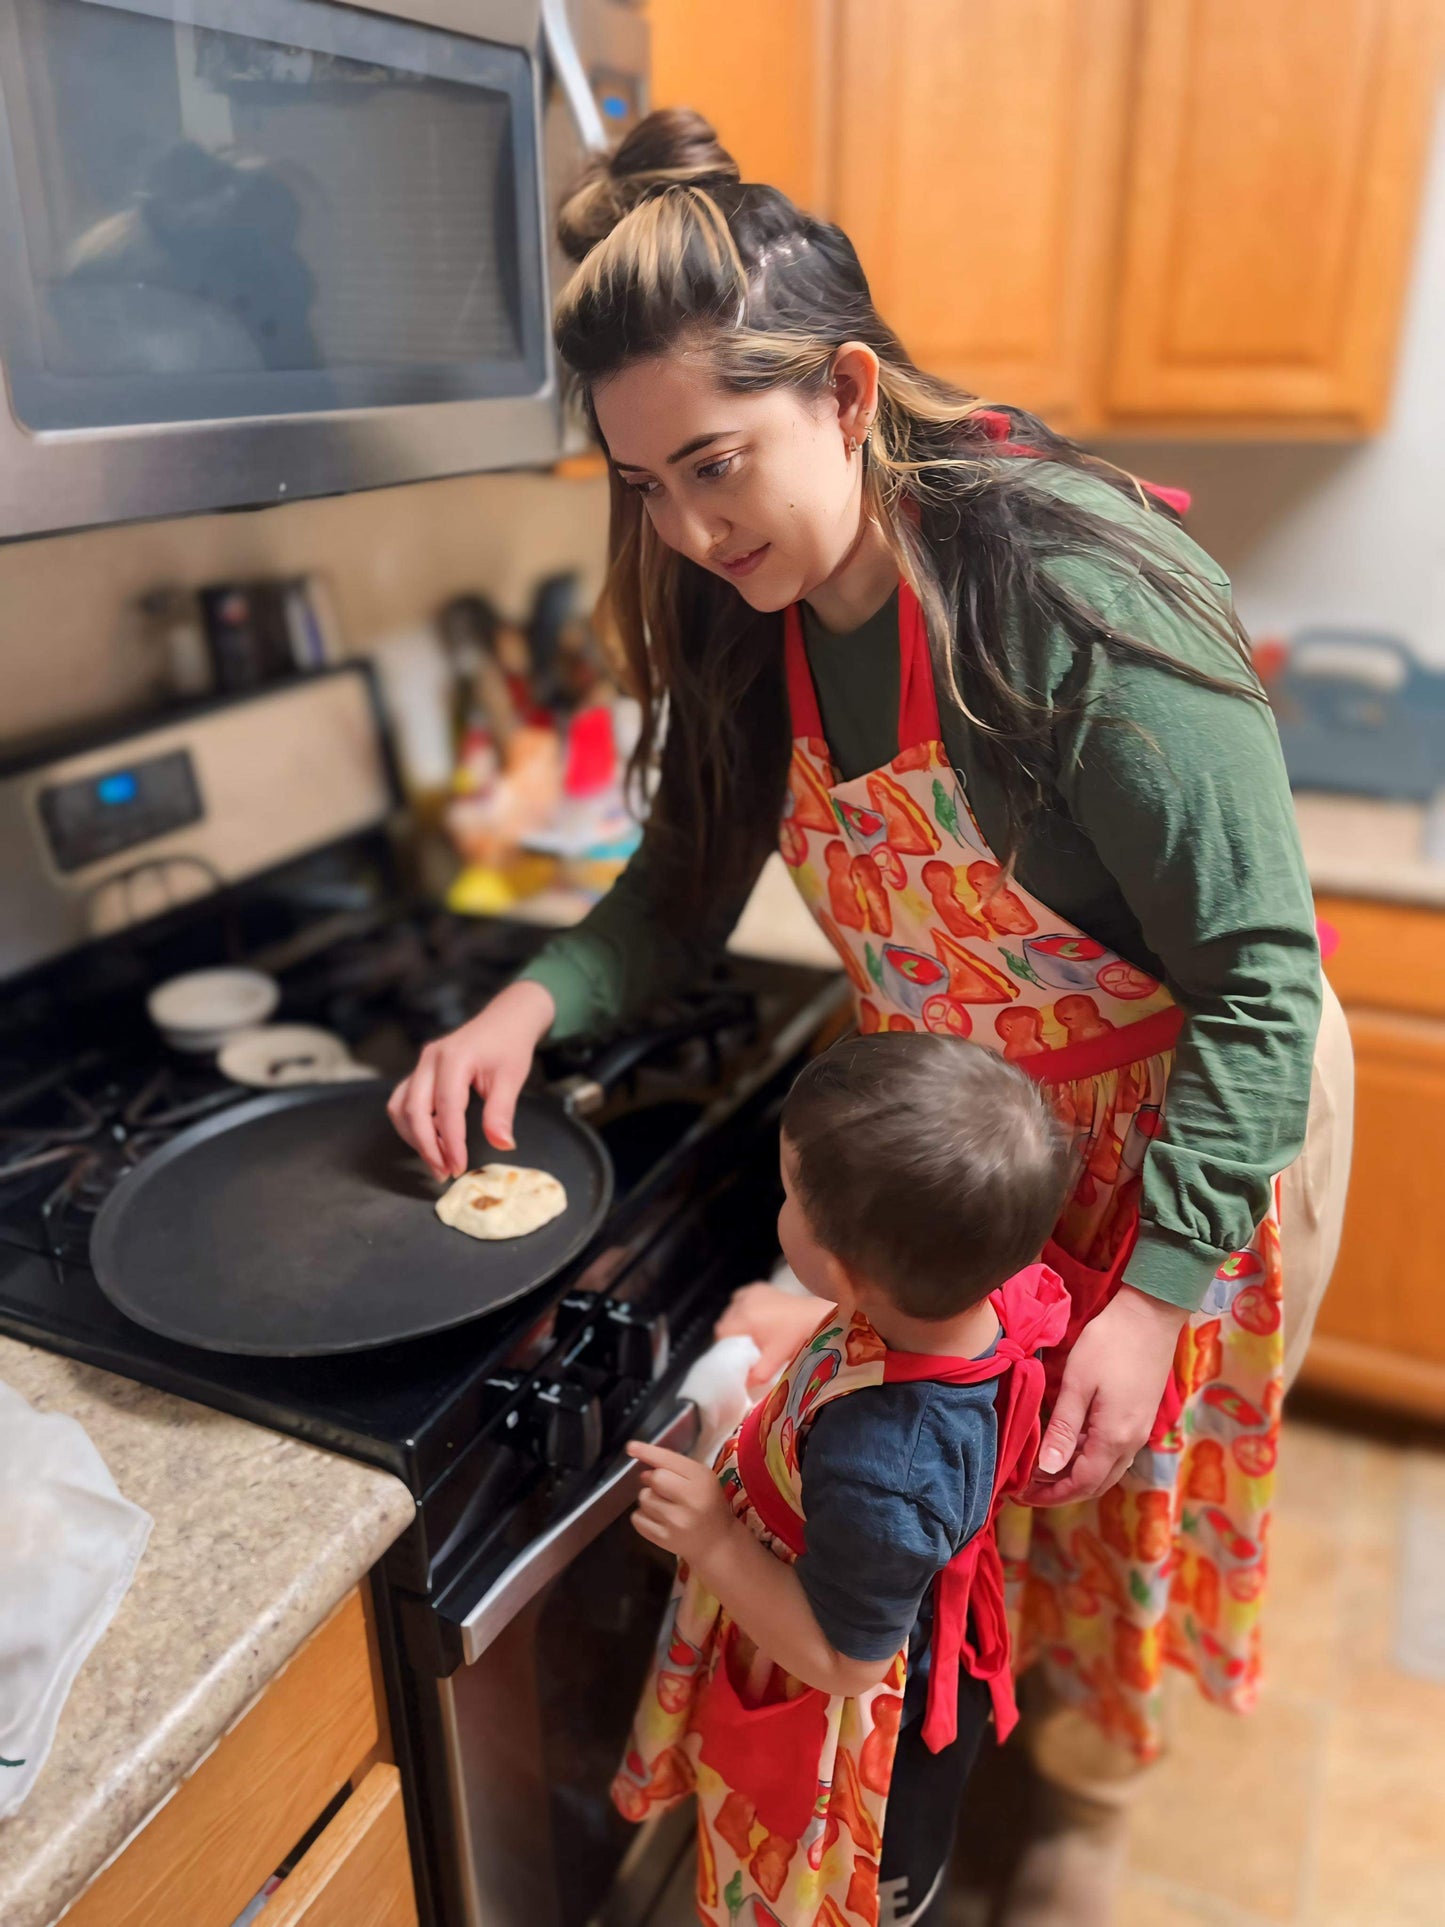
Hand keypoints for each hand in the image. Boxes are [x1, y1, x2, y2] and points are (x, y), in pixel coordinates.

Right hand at [386, 979, 555, 1180]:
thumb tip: (502, 1145)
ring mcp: (421, 1065)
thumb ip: (501, 1112)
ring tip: (438, 1161)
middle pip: (414, 1110)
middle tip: (444, 1173)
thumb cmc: (509, 1046)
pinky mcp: (420, 1072)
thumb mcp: (512, 1078)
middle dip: (427, 1146)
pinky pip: (403, 1102)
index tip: (459, 1168)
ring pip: (401, 1108)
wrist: (505, 1019)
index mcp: (453, 1059)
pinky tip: (433, 1141)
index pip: (446, 1109)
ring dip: (415, 1138)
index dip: (450, 1142)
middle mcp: (429, 1060)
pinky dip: (413, 1125)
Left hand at [627, 1441, 735, 1569]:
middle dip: (653, 1479)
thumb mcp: (703, 1479)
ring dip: (649, 1498)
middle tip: (663, 1487)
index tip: (631, 1447)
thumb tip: (643, 1472)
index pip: (668, 1461)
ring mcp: (675, 1522)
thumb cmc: (709, 1505)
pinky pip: (637, 1519)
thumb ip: (676, 1468)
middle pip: (655, 1478)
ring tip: (664, 1505)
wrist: (716, 1543)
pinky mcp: (663, 1539)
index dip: (647, 1452)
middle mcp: (690, 1500)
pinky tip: (658, 1518)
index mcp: (702, 1480)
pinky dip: (642, 1515)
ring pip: (644, 1498)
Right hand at [715, 1283, 828, 1390]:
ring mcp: (750, 1293)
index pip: (721, 1334)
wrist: (816, 1317)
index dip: (726, 1347)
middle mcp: (744, 1302)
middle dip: (732, 1336)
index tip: (736, 1356)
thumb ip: (755, 1375)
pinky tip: (754, 1318)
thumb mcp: (774, 1361)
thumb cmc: (796, 1338)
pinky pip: (741, 1299)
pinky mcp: (758, 1287)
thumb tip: (741, 1385)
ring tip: (752, 1333)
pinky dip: (743, 1308)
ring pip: (731, 1310)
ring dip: (737, 1322)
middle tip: (746, 1348)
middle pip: (724, 1322)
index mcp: (744, 1319)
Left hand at [1021, 1286, 1186, 1506]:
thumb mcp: (1079, 1383)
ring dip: (1075, 1476)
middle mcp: (1131, 1442)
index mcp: (1114, 1438)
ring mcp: (1139, 1431)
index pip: (1081, 1484)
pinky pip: (1113, 1452)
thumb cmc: (1109, 1343)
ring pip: (1106, 1470)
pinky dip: (1089, 1459)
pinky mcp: (1140, 1417)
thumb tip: (1047, 1469)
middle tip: (1027, 1488)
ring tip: (1042, 1470)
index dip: (1051, 1495)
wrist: (1150, 1316)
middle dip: (1061, 1491)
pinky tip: (1068, 1447)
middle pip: (1095, 1483)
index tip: (1022, 1496)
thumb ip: (1064, 1429)